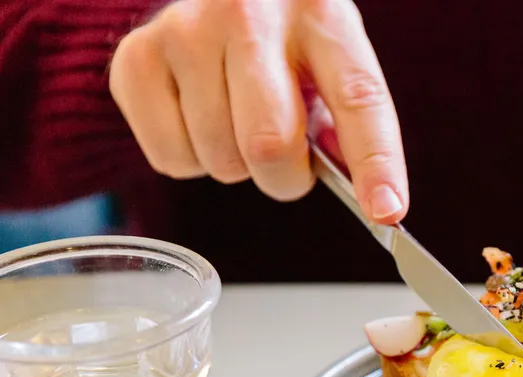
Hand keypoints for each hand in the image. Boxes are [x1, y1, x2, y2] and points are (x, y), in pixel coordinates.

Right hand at [109, 0, 408, 223]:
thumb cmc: (288, 43)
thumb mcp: (333, 64)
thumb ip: (351, 128)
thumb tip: (372, 197)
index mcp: (322, 16)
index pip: (358, 99)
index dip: (375, 163)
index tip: (385, 211)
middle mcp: (250, 15)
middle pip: (269, 144)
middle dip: (286, 177)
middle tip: (287, 162)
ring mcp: (186, 31)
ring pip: (218, 158)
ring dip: (237, 166)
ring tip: (239, 123)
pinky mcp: (136, 57)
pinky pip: (171, 158)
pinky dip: (192, 162)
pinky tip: (201, 120)